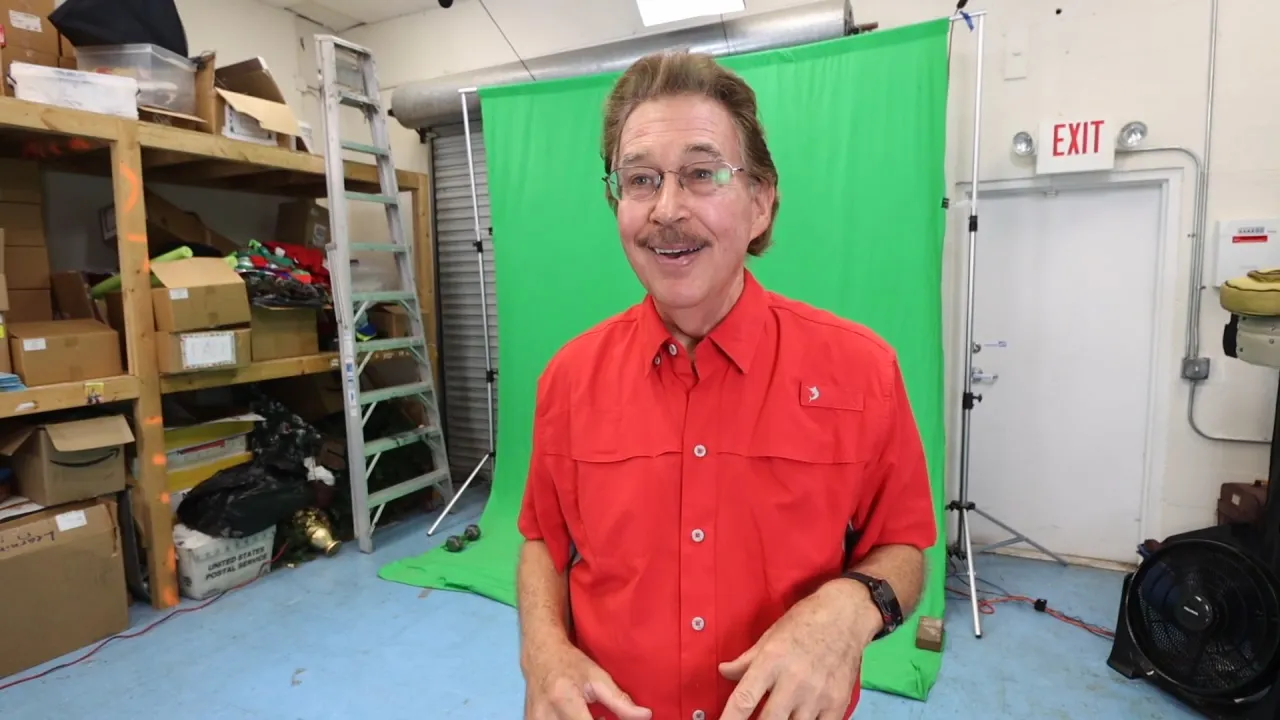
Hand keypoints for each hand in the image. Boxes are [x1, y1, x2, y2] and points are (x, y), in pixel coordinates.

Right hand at [523, 639, 652, 719]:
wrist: (539, 656)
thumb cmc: (570, 664)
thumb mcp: (598, 677)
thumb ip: (620, 701)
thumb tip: (646, 716)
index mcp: (564, 702)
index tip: (609, 719)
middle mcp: (545, 716)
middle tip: (603, 716)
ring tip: (592, 716)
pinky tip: (579, 718)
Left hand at [717, 580, 881, 719]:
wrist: (845, 616)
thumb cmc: (804, 623)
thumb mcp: (769, 637)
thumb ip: (745, 661)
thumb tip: (723, 672)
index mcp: (771, 662)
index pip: (744, 700)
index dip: (728, 719)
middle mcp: (794, 681)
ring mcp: (818, 695)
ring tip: (780, 715)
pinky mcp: (837, 704)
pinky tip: (800, 718)